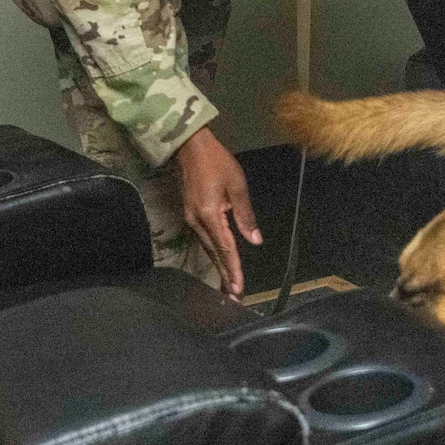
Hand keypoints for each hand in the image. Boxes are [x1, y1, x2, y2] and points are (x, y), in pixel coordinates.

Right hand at [176, 125, 260, 295]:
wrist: (190, 148)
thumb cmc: (217, 163)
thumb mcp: (237, 186)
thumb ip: (245, 215)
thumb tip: (254, 240)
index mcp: (210, 215)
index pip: (225, 248)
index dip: (233, 269)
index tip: (238, 288)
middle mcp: (197, 222)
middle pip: (214, 253)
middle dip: (225, 274)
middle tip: (233, 295)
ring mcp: (191, 219)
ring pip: (208, 248)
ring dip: (219, 266)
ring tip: (228, 284)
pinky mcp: (190, 215)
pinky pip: (205, 239)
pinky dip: (214, 252)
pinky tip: (220, 260)